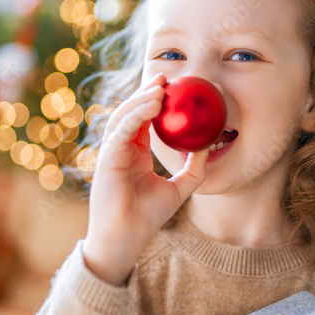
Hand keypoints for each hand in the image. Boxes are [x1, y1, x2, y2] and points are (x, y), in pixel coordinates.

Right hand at [83, 72, 208, 284]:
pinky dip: (136, 114)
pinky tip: (153, 104)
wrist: (127, 237)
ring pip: (124, 116)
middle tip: (166, 77)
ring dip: (141, 98)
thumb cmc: (147, 217)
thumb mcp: (179, 189)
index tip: (173, 86)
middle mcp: (122, 149)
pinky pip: (122, 129)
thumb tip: (207, 146)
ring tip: (160, 86)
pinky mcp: (107, 157)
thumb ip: (193, 169)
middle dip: (147, 91)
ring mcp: (112, 152)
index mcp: (135, 153)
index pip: (143, 119)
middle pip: (132, 111)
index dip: (155, 101)